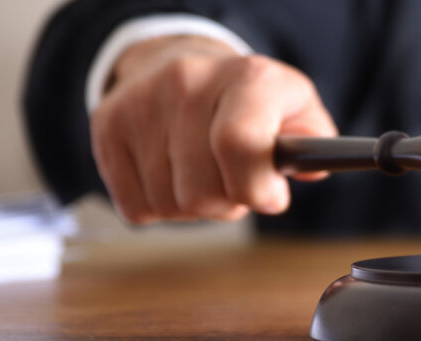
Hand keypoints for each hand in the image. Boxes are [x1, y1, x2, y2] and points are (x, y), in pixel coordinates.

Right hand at [91, 36, 336, 223]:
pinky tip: (171, 175)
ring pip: (171, 204)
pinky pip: (136, 207)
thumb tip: (309, 170)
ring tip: (202, 173)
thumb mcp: (295, 108)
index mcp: (246, 78)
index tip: (270, 196)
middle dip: (228, 202)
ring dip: (193, 206)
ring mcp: (141, 103)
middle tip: (234, 182)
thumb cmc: (249, 99)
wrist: (179, 62)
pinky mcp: (107, 127)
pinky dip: (158, 206)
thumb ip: (314, 143)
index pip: (240, 145)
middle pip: (204, 190)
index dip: (257, 189)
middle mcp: (188, 82)